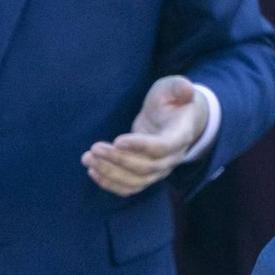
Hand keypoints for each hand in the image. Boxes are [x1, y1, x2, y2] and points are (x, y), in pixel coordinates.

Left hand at [83, 76, 210, 196]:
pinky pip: (130, 187)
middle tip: (94, 148)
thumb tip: (186, 89)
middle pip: (145, 167)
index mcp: (180, 135)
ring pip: (136, 181)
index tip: (116, 140)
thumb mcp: (174, 87)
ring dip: (110, 173)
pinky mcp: (148, 175)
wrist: (179, 119)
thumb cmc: (173, 100)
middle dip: (117, 159)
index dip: (140, 146)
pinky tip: (93, 171)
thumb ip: (179, 87)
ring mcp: (161, 169)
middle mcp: (173, 157)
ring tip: (88, 158)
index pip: (162, 147)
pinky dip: (111, 183)